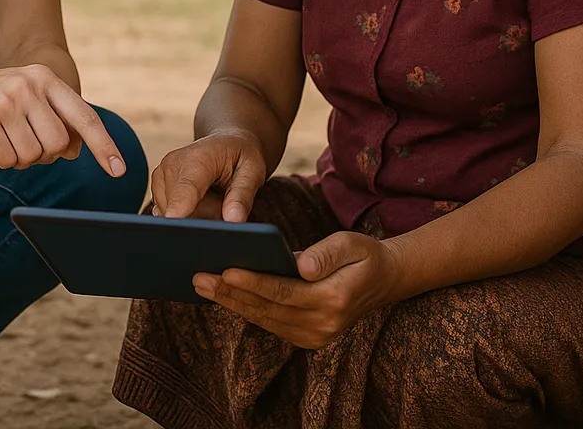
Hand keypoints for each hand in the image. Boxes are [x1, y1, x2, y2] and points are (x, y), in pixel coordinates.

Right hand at [0, 65, 127, 177]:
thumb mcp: (32, 102)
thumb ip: (58, 122)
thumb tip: (75, 151)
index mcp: (47, 79)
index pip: (85, 117)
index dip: (104, 146)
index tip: (119, 171)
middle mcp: (29, 86)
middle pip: (58, 144)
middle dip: (45, 153)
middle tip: (27, 141)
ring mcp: (6, 102)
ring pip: (33, 156)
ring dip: (22, 158)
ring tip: (7, 138)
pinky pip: (8, 160)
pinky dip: (3, 159)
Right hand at [149, 130, 267, 222]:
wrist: (225, 141)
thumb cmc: (240, 156)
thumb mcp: (253, 172)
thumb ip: (242, 196)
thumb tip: (233, 220)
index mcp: (198, 158)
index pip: (186, 188)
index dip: (179, 207)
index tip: (174, 221)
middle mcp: (171, 165)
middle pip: (183, 211)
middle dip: (205, 216)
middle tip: (223, 199)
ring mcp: (160, 176)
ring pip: (176, 216)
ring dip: (196, 215)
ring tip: (211, 197)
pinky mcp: (156, 188)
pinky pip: (170, 214)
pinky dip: (186, 213)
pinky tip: (197, 200)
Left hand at [193, 232, 399, 349]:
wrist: (383, 282)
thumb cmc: (362, 256)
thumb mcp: (352, 244)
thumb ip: (327, 253)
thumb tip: (302, 266)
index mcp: (334, 300)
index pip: (284, 292)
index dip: (253, 283)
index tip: (225, 271)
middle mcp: (323, 325)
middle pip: (268, 308)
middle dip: (231, 293)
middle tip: (198, 277)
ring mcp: (314, 337)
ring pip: (264, 318)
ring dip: (231, 302)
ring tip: (202, 284)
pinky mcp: (307, 338)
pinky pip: (270, 322)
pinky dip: (245, 308)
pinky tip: (223, 294)